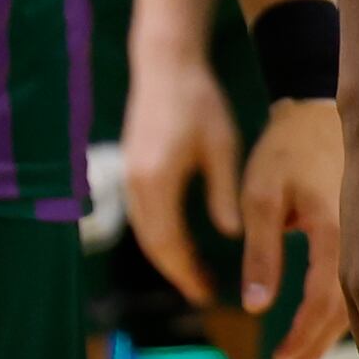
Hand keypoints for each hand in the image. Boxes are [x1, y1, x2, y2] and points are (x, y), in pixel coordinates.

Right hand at [121, 41, 245, 318]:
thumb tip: (230, 235)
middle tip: (202, 293)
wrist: (165, 63)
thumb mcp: (222, 147)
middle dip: (176, 272)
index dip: (187, 274)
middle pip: (152, 244)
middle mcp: (135, 184)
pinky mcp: (130, 168)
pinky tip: (179, 241)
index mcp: (158, 182)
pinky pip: (140, 216)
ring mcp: (128, 176)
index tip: (207, 294)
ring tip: (194, 273)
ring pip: (143, 232)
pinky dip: (158, 236)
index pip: (170, 244)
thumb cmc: (199, 100)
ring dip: (166, 256)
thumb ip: (223, 193)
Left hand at [239, 97, 344, 358]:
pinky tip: (330, 326)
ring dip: (331, 334)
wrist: (327, 107)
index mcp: (334, 230)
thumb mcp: (262, 194)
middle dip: (315, 346)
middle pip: (347, 311)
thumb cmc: (289, 147)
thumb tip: (255, 307)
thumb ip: (261, 252)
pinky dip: (346, 310)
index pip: (323, 301)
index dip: (302, 337)